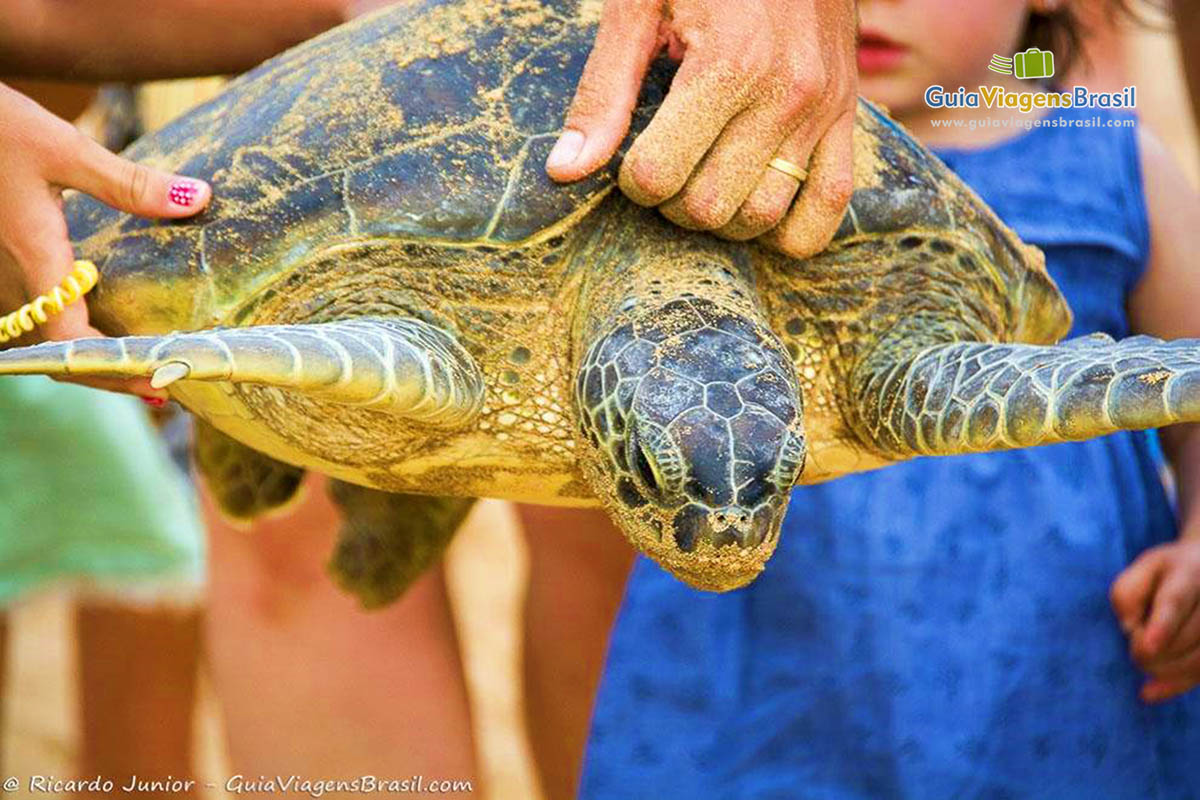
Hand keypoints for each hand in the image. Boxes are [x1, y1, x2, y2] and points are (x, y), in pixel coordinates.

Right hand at [0, 82, 210, 397]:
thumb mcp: (65, 148)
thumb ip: (129, 183)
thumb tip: (199, 199)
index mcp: (34, 259)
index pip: (72, 341)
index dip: (115, 370)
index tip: (159, 383)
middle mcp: (14, 277)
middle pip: (60, 353)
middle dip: (109, 377)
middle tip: (162, 389)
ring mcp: (3, 274)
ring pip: (44, 339)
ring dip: (89, 360)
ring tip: (140, 369)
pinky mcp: (3, 262)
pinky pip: (35, 317)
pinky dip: (69, 336)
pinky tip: (101, 329)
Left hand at [546, 0, 856, 257]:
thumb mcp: (638, 8)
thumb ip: (604, 91)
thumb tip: (565, 171)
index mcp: (729, 66)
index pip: (658, 176)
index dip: (631, 179)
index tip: (631, 156)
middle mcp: (784, 95)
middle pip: (710, 208)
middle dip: (673, 203)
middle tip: (666, 167)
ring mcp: (822, 110)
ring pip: (762, 216)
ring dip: (723, 217)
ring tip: (706, 179)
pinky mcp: (846, 117)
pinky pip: (831, 204)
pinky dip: (793, 230)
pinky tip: (759, 212)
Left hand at [1111, 537, 1199, 702]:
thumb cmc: (1167, 574)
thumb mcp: (1142, 570)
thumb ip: (1128, 594)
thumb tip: (1129, 628)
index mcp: (1190, 570)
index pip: (1175, 601)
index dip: (1162, 626)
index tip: (1146, 648)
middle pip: (1187, 635)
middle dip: (1154, 652)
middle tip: (1135, 654)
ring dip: (1166, 671)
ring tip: (1144, 665)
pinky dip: (1177, 685)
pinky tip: (1149, 692)